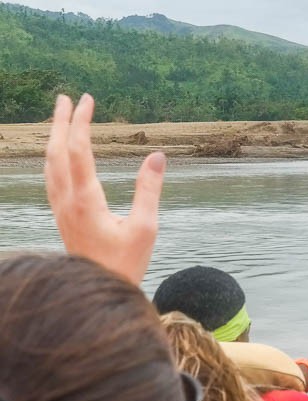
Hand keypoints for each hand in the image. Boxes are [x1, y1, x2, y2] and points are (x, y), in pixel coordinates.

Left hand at [45, 94, 164, 284]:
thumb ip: (149, 190)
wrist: (95, 294)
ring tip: (60, 119)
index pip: (79, 150)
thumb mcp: (145, 228)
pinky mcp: (61, 218)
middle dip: (60, 122)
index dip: (81, 122)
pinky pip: (50, 178)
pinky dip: (53, 158)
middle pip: (56, 152)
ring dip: (53, 138)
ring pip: (49, 165)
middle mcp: (66, 201)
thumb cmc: (124, 265)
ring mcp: (60, 210)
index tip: (88, 100)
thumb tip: (157, 157)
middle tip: (66, 98)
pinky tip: (58, 157)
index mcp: (86, 200)